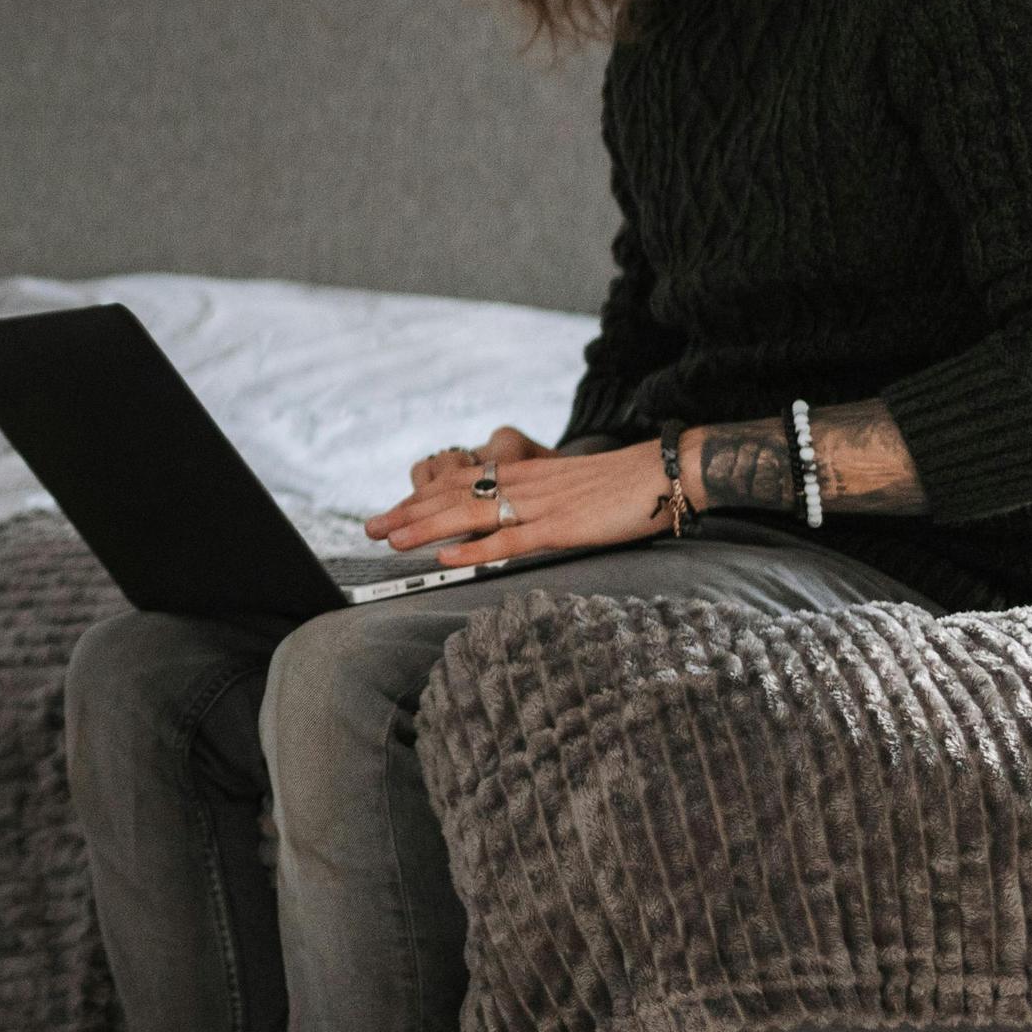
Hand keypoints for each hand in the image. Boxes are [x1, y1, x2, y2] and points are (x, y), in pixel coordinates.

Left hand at [366, 431, 671, 567]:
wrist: (661, 474)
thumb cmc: (617, 486)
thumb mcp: (564, 486)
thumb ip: (531, 497)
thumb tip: (503, 518)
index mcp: (521, 474)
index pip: (457, 483)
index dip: (420, 498)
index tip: (388, 513)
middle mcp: (521, 485)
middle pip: (451, 497)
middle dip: (408, 513)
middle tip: (370, 529)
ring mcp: (539, 506)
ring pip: (470, 516)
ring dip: (426, 528)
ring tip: (392, 540)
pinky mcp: (560, 528)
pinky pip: (510, 540)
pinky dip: (475, 549)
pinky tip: (447, 558)